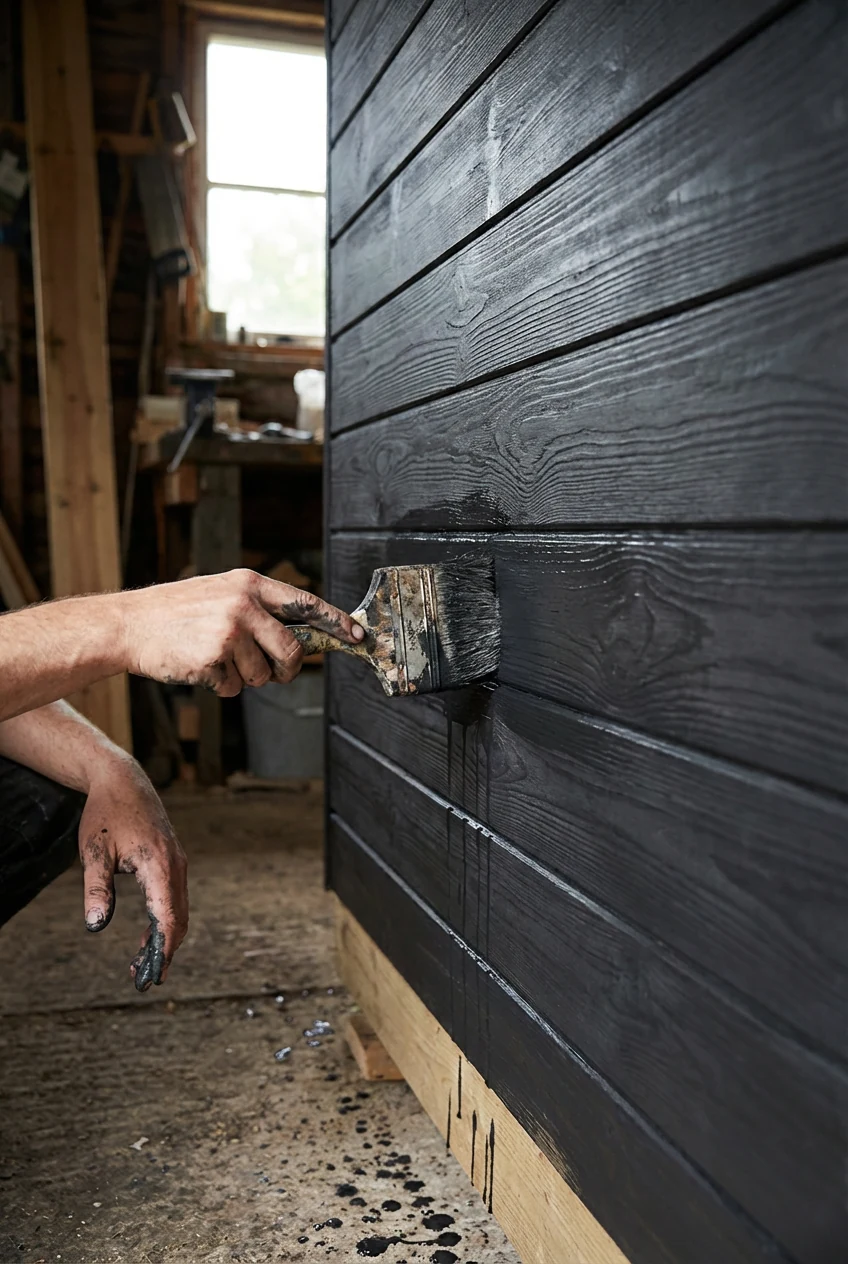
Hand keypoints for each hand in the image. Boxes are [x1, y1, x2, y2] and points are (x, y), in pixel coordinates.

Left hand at [78, 756, 188, 990]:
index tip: (152, 974)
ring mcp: (178, 864)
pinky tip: (148, 936)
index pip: (168, 918)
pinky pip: (174, 898)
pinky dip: (164, 921)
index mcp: (160, 866)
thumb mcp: (94, 853)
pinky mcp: (173, 862)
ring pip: (178, 910)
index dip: (162, 950)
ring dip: (164, 938)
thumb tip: (94, 926)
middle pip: (178, 919)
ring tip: (141, 964)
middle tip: (144, 979)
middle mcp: (177, 867)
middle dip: (164, 951)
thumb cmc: (106, 815)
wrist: (123, 781)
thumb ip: (96, 890)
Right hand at [119, 569, 362, 696]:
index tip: (357, 635)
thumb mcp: (221, 593)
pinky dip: (222, 686)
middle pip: (292, 651)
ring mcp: (229, 631)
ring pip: (262, 674)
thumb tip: (302, 639)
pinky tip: (200, 666)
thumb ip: (259, 610)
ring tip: (217, 659)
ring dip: (245, 677)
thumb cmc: (178, 612)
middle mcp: (244, 604)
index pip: (306, 603)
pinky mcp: (213, 658)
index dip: (336, 622)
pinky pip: (235, 687)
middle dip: (287, 670)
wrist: (130, 624)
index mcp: (250, 584)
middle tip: (275, 673)